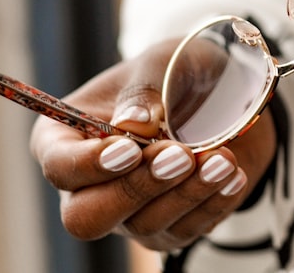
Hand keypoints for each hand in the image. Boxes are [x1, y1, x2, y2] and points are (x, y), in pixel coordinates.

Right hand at [29, 41, 276, 249]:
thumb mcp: (162, 63)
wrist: (227, 90)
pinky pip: (185, 230)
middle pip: (87, 216)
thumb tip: (132, 123)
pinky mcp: (169, 226)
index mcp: (68, 138)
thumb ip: (145, 90)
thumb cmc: (178, 70)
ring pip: (143, 225)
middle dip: (137, 188)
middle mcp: (90, 184)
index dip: (88, 166)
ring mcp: (128, 212)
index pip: (60, 167)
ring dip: (187, 193)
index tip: (129, 149)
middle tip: (181, 157)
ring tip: (222, 160)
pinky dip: (212, 203)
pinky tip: (233, 176)